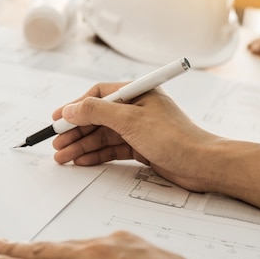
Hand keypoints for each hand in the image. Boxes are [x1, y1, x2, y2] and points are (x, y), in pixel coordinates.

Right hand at [51, 83, 222, 192]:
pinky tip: (82, 161)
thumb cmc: (175, 138)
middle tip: (56, 144)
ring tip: (63, 157)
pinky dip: (97, 154)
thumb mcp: (130, 121)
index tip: (57, 120)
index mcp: (137, 93)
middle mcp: (137, 109)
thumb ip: (97, 112)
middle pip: (98, 117)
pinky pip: (113, 148)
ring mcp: (140, 129)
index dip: (75, 107)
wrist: (203, 164)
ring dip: (83, 145)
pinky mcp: (143, 147)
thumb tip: (70, 109)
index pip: (98, 95)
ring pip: (103, 135)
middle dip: (76, 131)